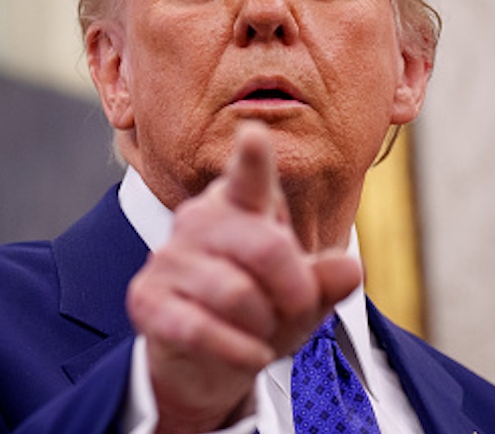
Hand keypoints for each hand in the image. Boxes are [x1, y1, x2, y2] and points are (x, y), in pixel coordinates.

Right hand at [125, 121, 361, 431]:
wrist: (203, 360)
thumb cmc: (257, 315)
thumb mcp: (302, 299)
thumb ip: (326, 281)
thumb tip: (348, 268)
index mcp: (238, 207)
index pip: (249, 179)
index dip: (252, 159)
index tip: (254, 134)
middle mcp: (197, 221)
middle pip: (267, 248)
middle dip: (296, 291)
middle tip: (298, 310)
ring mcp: (167, 258)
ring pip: (237, 294)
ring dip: (264, 327)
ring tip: (260, 333)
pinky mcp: (146, 299)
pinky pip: (201, 328)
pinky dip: (238, 351)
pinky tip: (249, 355)